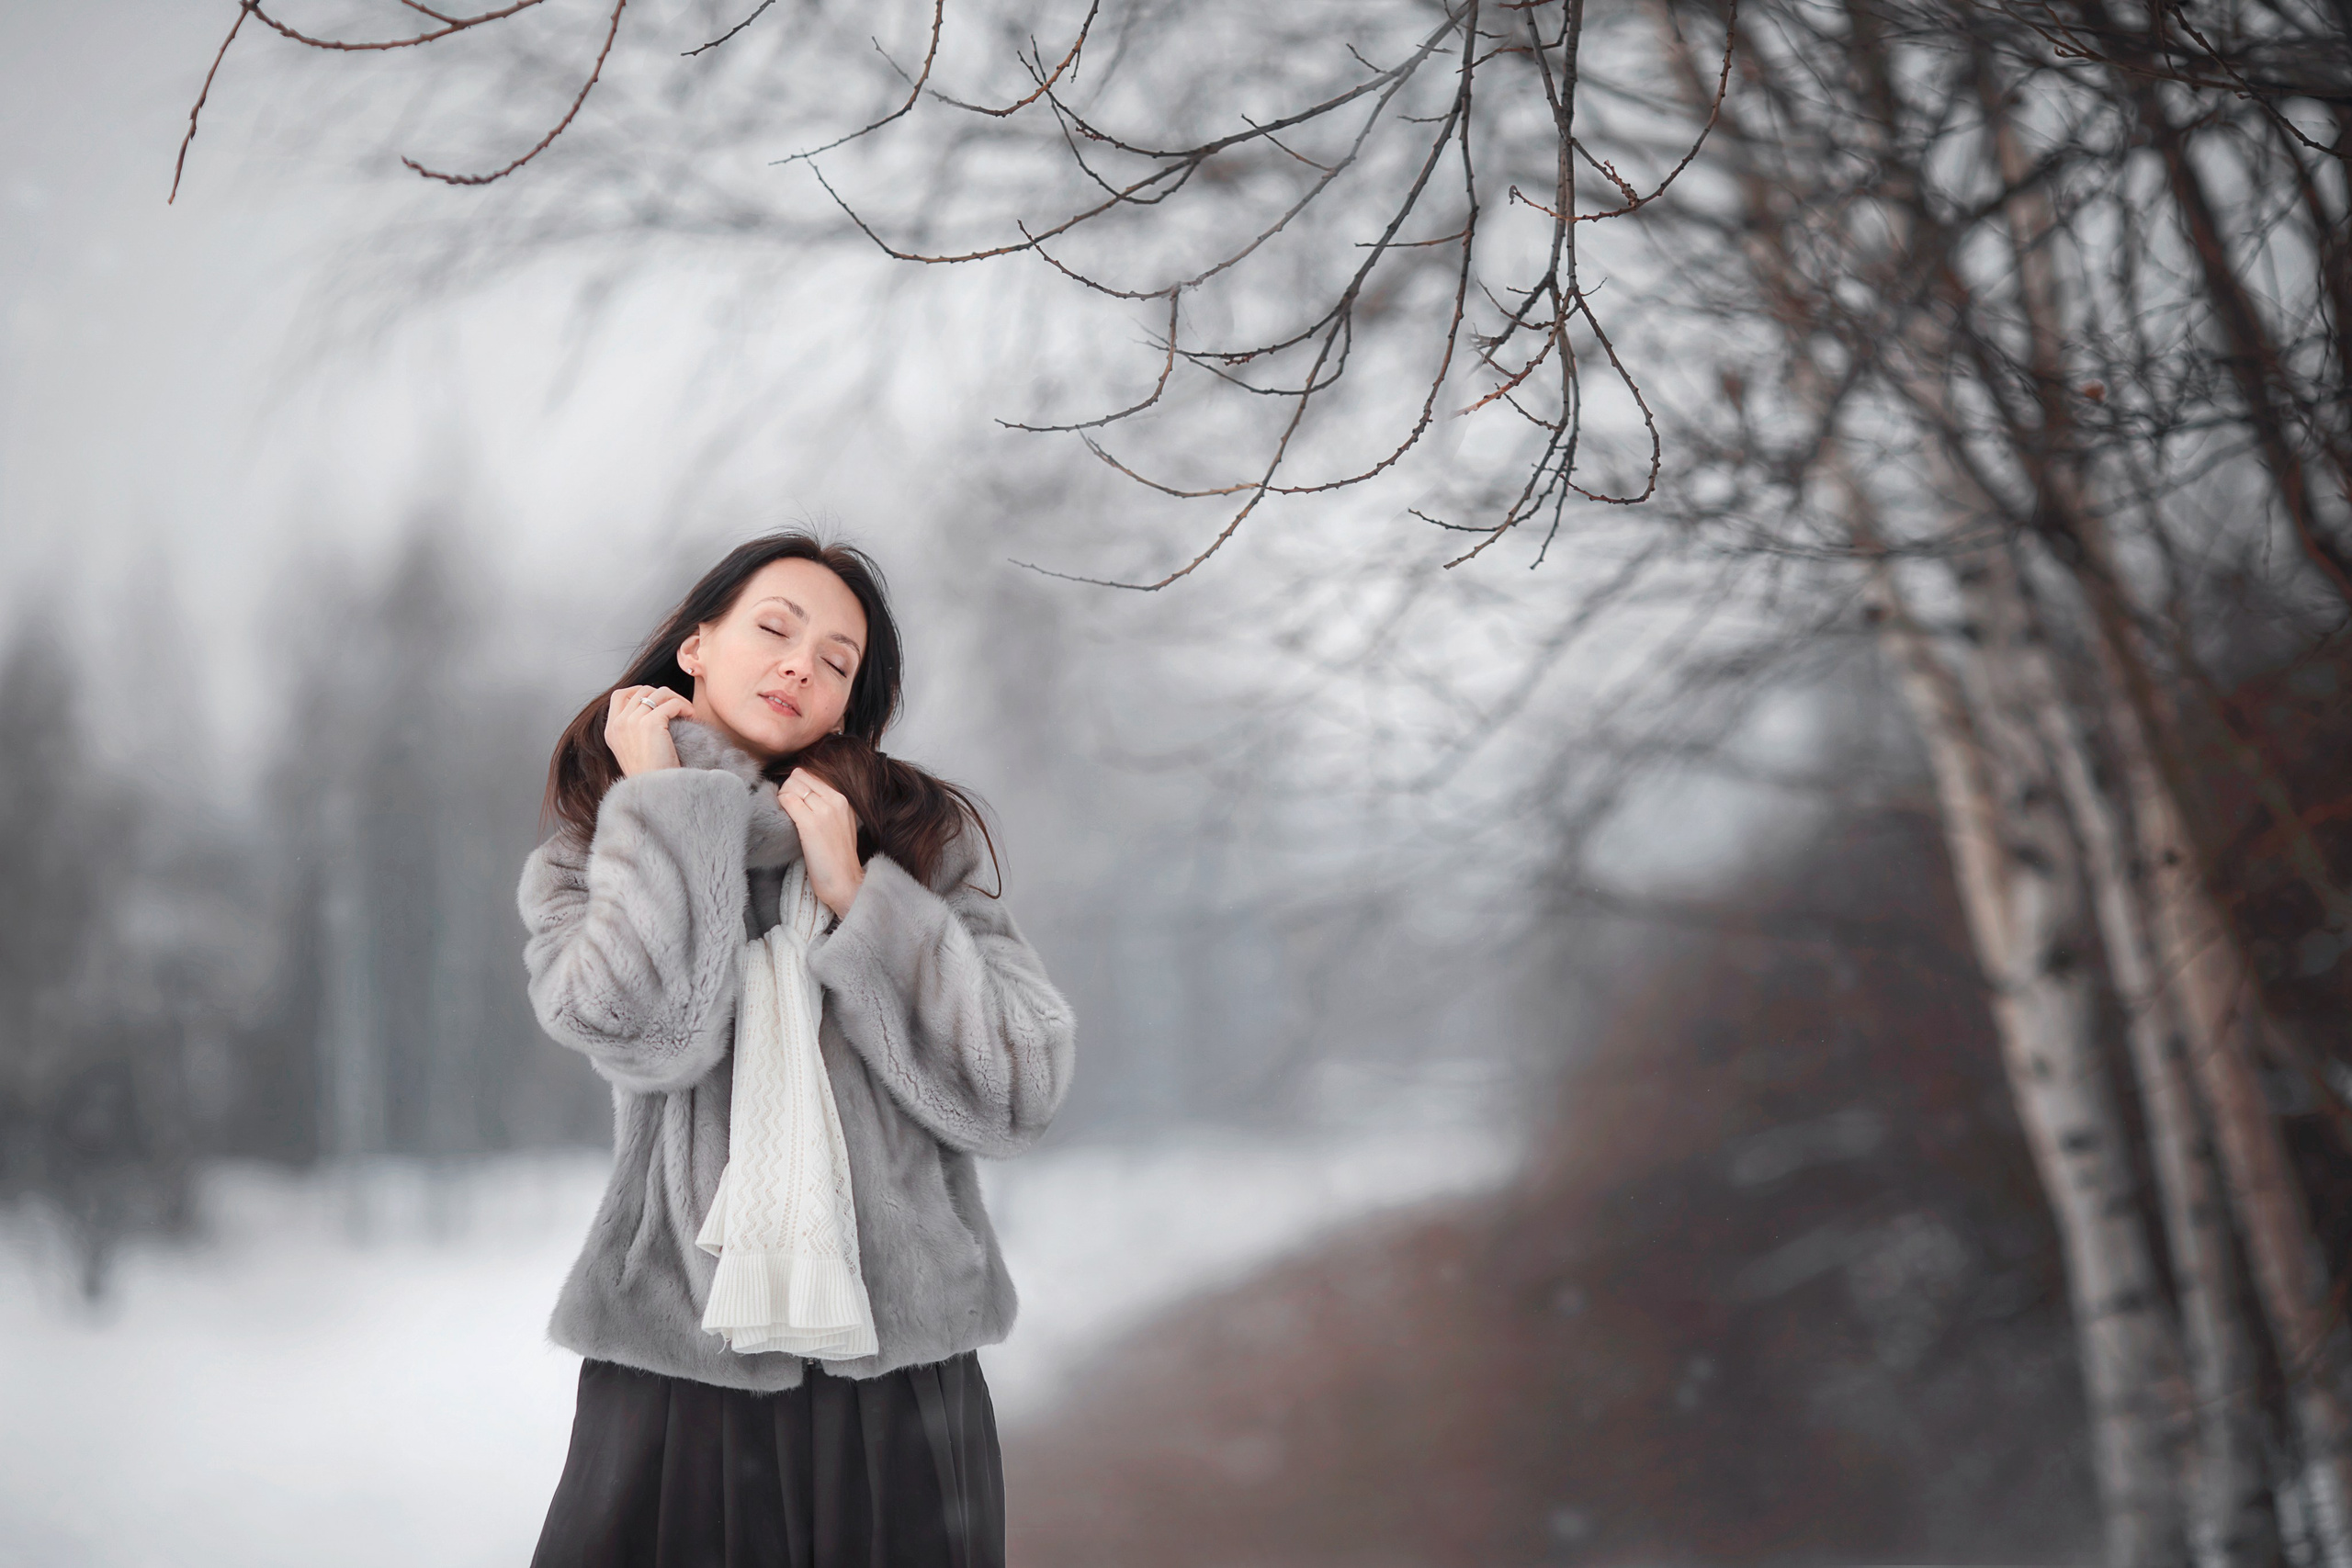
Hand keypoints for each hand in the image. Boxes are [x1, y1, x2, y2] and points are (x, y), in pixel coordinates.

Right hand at [605, 685, 694, 776]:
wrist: (656, 790)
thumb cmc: (651, 774)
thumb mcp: (632, 750)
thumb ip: (633, 729)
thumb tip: (651, 707)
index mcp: (611, 730)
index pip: (619, 695)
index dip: (639, 690)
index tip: (657, 698)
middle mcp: (619, 724)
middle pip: (642, 690)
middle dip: (663, 694)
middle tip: (677, 706)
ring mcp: (632, 722)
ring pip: (659, 693)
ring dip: (677, 699)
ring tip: (687, 711)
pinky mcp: (650, 724)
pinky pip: (672, 703)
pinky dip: (685, 706)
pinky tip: (691, 717)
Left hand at [777, 767, 863, 917]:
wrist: (844, 881)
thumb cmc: (837, 858)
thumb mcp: (840, 824)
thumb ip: (826, 806)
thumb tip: (800, 792)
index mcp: (843, 799)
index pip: (811, 775)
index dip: (796, 785)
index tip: (793, 802)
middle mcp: (836, 800)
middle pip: (800, 776)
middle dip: (788, 788)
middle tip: (787, 808)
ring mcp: (824, 811)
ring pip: (792, 785)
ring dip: (782, 797)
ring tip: (787, 816)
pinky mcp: (810, 823)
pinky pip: (787, 800)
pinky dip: (780, 805)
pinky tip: (784, 819)